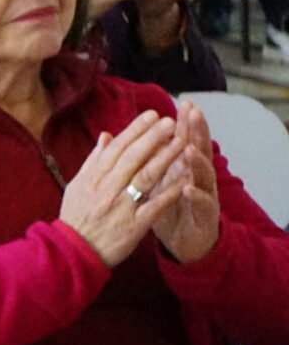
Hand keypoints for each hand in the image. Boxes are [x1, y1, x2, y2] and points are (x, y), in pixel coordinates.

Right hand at [57, 112, 187, 266]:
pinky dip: (170, 191)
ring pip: (146, 177)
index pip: (117, 148)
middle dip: (152, 138)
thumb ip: (93, 161)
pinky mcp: (134, 225)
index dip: (135, 130)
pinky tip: (185, 178)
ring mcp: (121, 207)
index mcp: (93, 178)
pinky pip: (155, 205)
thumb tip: (106, 136)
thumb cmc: (76, 217)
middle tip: (169, 121)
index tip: (151, 115)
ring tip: (181, 141)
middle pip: (133, 158)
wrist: (74, 252)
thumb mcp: (77, 186)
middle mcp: (107, 189)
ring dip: (165, 158)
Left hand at [150, 100, 221, 264]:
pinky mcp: (205, 216)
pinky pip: (201, 205)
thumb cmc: (170, 208)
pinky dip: (194, 196)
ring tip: (189, 147)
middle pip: (199, 150)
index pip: (186, 140)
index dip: (186, 123)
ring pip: (204, 175)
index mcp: (185, 168)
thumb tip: (138, 137)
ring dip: (196, 160)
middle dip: (197, 131)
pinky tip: (187, 187)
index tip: (184, 103)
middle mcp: (198, 177)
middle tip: (195, 112)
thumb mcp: (158, 182)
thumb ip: (151, 160)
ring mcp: (205, 195)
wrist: (186, 241)